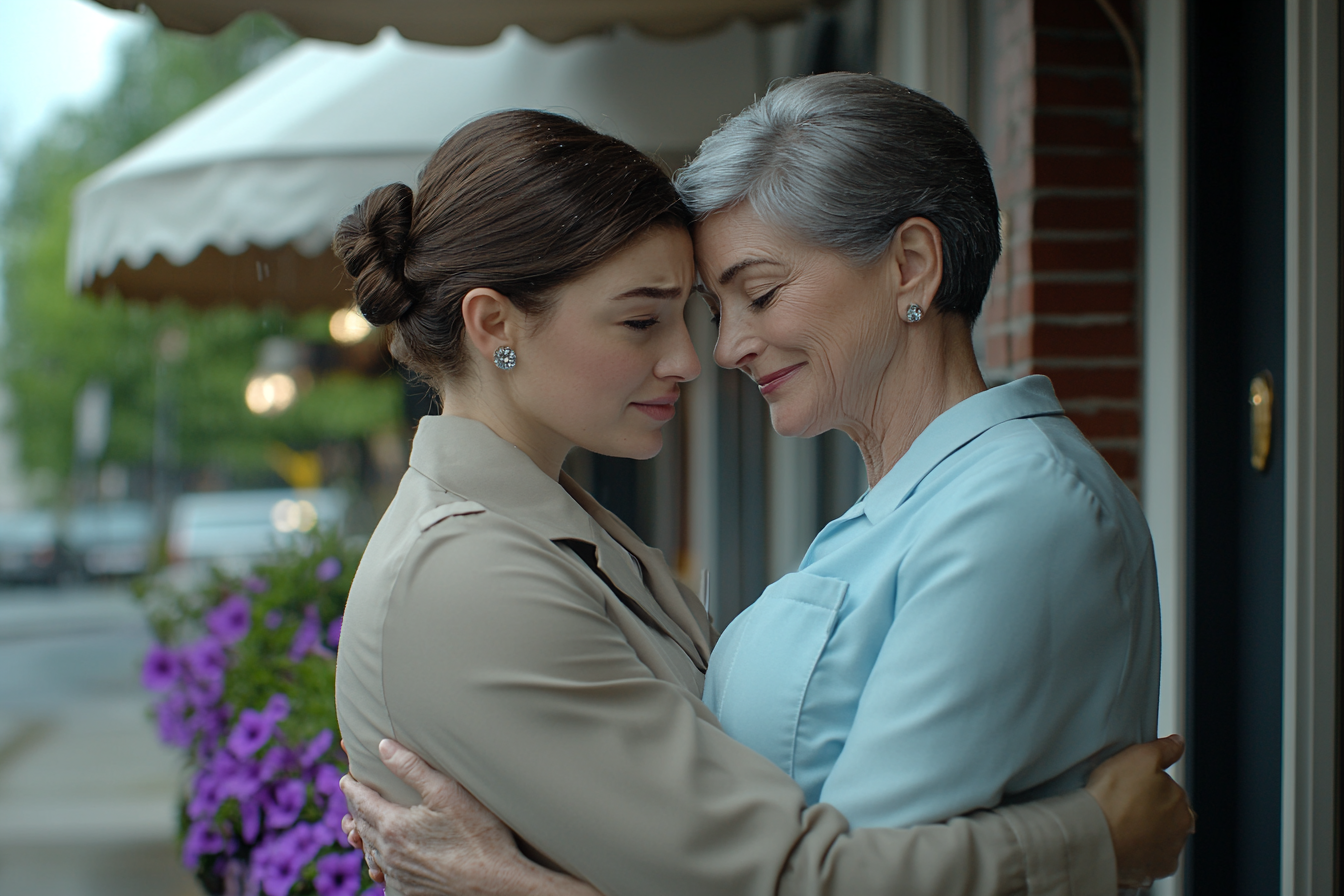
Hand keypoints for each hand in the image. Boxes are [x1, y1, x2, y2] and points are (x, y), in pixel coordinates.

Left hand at [340, 739, 599, 895]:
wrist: (496, 884)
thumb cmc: (478, 835)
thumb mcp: (447, 792)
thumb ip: (412, 767)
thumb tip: (383, 746)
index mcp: (393, 826)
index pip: (362, 802)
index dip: (352, 788)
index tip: (345, 779)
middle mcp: (389, 854)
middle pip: (362, 826)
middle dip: (355, 810)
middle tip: (353, 799)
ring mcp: (398, 876)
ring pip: (370, 853)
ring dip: (364, 837)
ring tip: (361, 828)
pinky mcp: (409, 892)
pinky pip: (385, 876)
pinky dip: (380, 862)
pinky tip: (385, 860)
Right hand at [1085, 734, 1194, 888]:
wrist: (1094, 835)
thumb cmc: (1115, 796)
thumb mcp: (1140, 757)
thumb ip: (1164, 749)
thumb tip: (1178, 742)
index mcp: (1182, 807)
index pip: (1170, 791)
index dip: (1148, 785)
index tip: (1129, 786)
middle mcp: (1179, 835)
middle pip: (1164, 817)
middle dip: (1149, 811)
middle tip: (1122, 803)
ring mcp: (1163, 856)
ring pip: (1154, 839)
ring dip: (1142, 832)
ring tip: (1117, 823)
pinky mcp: (1146, 873)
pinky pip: (1142, 859)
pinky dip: (1134, 852)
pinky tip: (1119, 841)